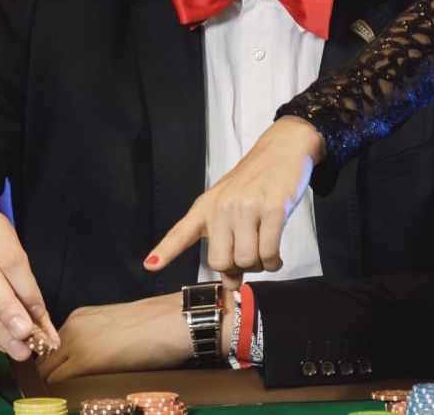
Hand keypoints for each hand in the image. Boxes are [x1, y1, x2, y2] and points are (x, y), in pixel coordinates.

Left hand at [37, 291, 234, 382]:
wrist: (174, 322)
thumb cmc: (158, 326)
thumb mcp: (116, 328)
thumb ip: (94, 341)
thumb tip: (84, 366)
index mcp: (79, 318)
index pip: (49, 349)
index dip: (51, 368)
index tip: (56, 381)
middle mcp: (72, 327)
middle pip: (42, 361)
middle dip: (47, 380)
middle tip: (55, 397)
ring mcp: (76, 343)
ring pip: (47, 374)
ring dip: (53, 388)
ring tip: (64, 400)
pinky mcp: (84, 361)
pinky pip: (59, 383)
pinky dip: (61, 394)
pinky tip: (70, 400)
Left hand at [144, 116, 324, 274]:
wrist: (283, 148)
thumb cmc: (256, 180)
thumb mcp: (232, 208)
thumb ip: (227, 244)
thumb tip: (231, 283)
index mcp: (206, 206)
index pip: (181, 233)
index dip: (165, 252)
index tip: (151, 265)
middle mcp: (222, 207)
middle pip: (221, 262)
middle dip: (238, 268)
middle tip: (249, 257)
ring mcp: (248, 207)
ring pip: (247, 260)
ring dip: (259, 265)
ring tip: (265, 253)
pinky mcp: (274, 209)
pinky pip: (269, 253)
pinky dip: (274, 262)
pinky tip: (275, 256)